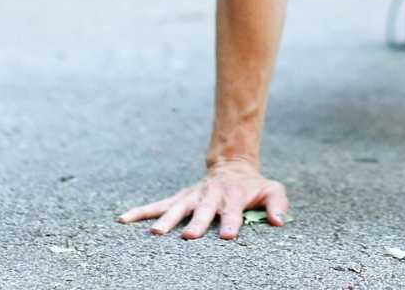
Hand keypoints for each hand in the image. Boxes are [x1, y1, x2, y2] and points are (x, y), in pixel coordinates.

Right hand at [117, 160, 290, 240]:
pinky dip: (141, 212)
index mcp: (233, 197)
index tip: (227, 236)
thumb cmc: (253, 187)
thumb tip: (280, 222)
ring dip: (166, 220)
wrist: (232, 167)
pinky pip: (157, 205)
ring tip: (155, 233)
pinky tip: (124, 219)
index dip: (231, 223)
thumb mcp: (272, 189)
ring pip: (177, 208)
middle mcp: (211, 197)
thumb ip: (278, 204)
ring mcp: (192, 197)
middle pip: (203, 211)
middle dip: (196, 223)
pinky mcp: (179, 198)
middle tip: (188, 237)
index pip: (233, 212)